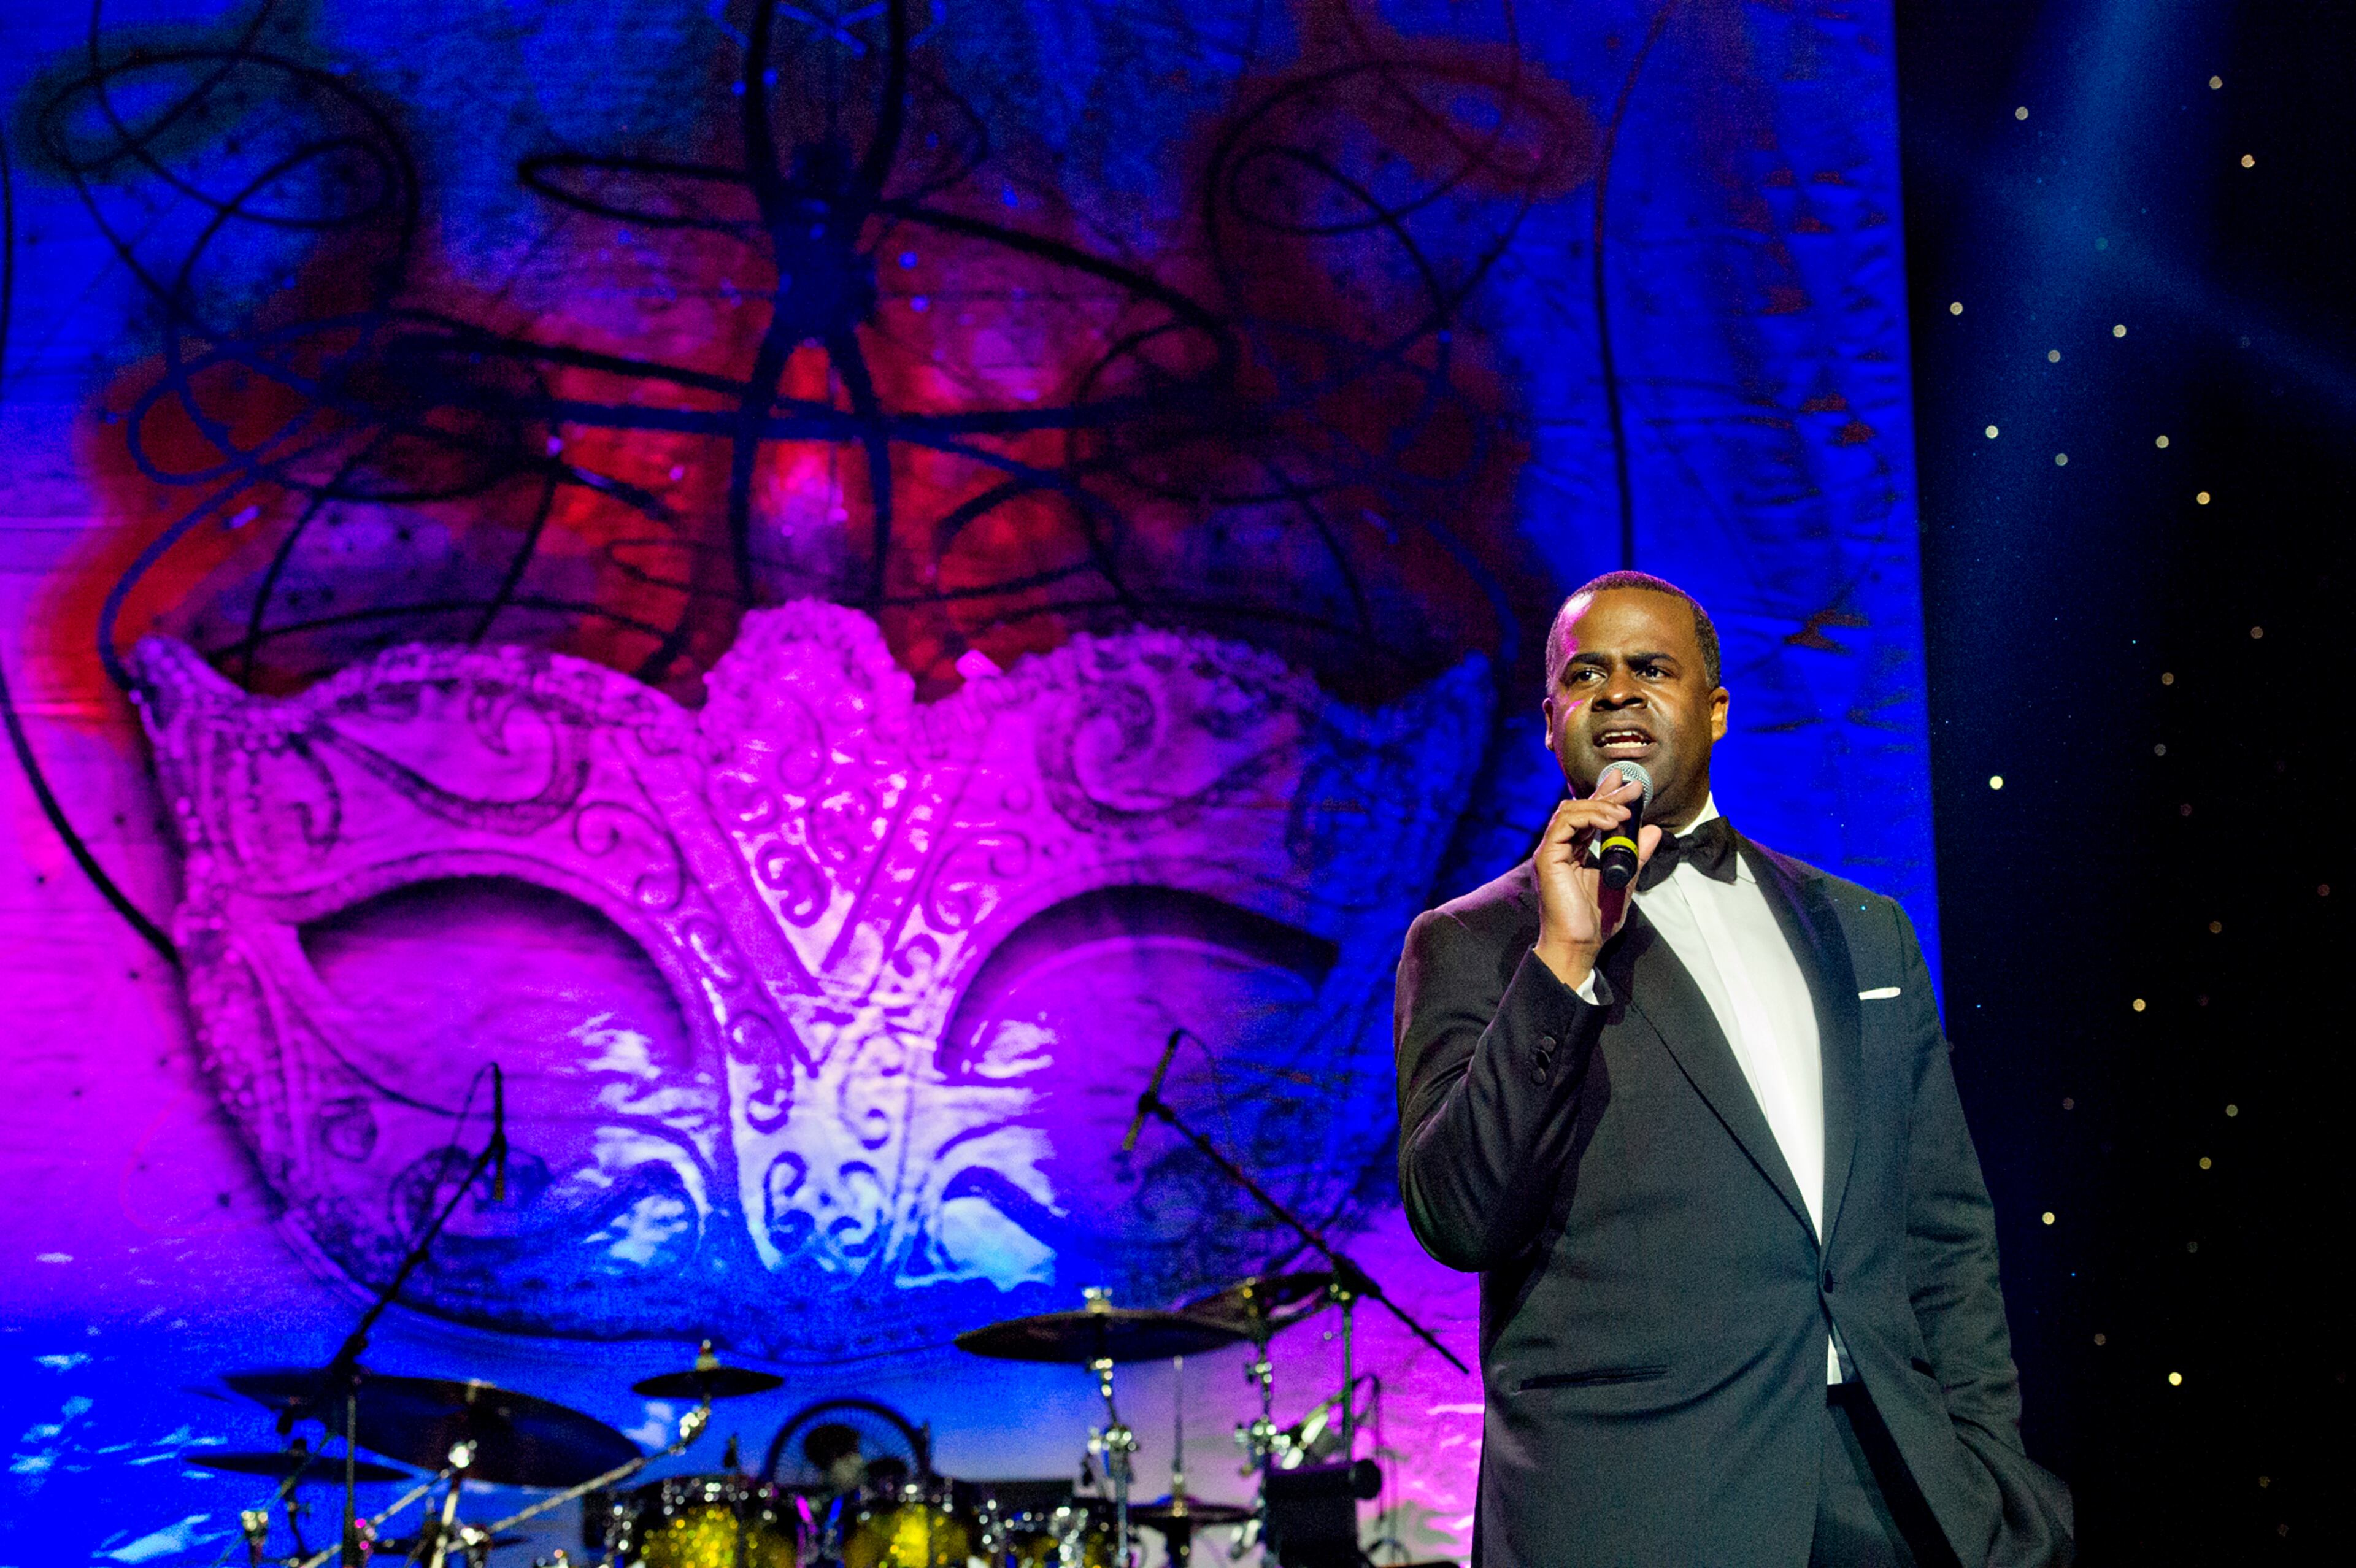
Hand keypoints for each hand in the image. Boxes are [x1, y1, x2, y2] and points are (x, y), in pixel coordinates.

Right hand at [1531, 774, 1661, 990]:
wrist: (1579, 944)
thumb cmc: (1595, 919)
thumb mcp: (1624, 879)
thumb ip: (1635, 854)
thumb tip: (1652, 830)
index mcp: (1572, 852)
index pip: (1588, 816)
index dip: (1606, 797)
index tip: (1627, 786)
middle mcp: (1559, 848)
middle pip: (1579, 808)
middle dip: (1607, 795)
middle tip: (1634, 787)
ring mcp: (1551, 852)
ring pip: (1569, 811)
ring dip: (1600, 806)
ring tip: (1625, 810)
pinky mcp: (1548, 858)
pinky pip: (1564, 824)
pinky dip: (1590, 817)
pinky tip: (1612, 820)